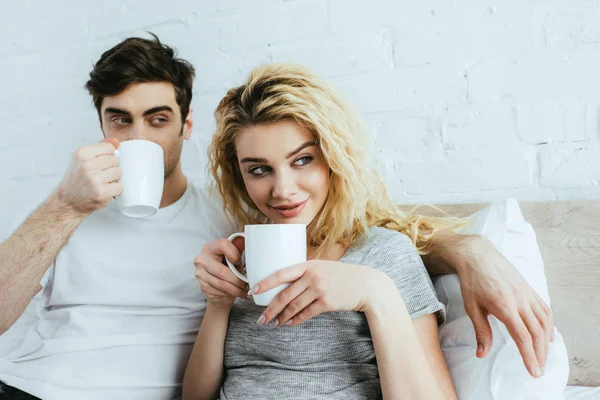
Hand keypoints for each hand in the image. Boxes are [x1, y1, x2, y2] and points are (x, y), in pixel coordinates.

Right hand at [55, 138, 122, 214]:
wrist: (67, 202)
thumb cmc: (77, 180)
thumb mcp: (82, 159)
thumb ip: (100, 148)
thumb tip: (116, 141)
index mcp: (82, 153)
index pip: (109, 148)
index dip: (108, 156)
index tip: (99, 164)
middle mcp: (87, 164)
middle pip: (115, 160)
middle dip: (111, 168)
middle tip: (99, 175)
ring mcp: (94, 179)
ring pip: (119, 172)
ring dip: (114, 179)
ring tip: (102, 183)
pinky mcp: (101, 192)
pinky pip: (120, 186)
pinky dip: (115, 190)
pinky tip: (105, 191)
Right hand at [193, 238, 248, 307]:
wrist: (217, 284)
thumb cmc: (227, 267)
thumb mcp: (233, 256)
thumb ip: (238, 248)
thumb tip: (247, 239)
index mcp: (210, 247)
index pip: (223, 245)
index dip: (235, 254)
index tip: (240, 262)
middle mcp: (202, 259)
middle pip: (222, 271)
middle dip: (238, 281)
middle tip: (247, 285)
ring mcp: (200, 273)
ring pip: (222, 284)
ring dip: (236, 290)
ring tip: (244, 291)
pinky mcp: (202, 286)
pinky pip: (219, 291)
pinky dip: (230, 294)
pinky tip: (236, 293)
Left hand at [252, 260, 388, 326]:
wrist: (365, 284)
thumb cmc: (340, 275)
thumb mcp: (322, 266)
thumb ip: (305, 271)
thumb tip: (283, 282)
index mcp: (308, 265)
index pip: (281, 273)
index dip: (265, 283)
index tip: (252, 291)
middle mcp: (312, 276)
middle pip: (284, 295)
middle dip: (270, 309)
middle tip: (261, 318)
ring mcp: (319, 290)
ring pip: (293, 307)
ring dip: (281, 317)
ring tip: (274, 323)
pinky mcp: (326, 303)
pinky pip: (306, 314)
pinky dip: (295, 320)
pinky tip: (289, 323)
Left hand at [456, 235, 553, 378]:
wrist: (477, 255)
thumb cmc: (472, 281)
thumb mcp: (472, 307)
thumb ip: (481, 331)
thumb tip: (482, 354)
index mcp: (505, 306)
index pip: (523, 337)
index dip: (529, 356)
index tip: (533, 371)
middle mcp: (520, 300)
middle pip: (537, 332)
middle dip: (540, 353)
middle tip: (539, 369)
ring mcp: (527, 293)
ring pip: (544, 321)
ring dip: (546, 341)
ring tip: (543, 355)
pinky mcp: (529, 288)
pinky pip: (544, 309)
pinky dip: (549, 324)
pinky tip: (547, 334)